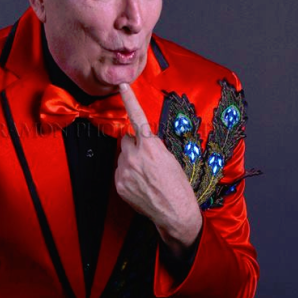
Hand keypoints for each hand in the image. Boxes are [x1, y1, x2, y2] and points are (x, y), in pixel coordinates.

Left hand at [115, 83, 202, 255]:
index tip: (122, 86)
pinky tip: (140, 185)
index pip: (137, 118)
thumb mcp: (170, 159)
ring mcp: (124, 171)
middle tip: (148, 160)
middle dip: (134, 146)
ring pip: (122, 157)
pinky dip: (127, 176)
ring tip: (146, 176)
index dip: (129, 100)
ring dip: (131, 162)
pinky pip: (120, 172)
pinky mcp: (119, 184)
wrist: (175, 212)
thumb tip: (142, 142)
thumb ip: (152, 146)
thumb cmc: (178, 187)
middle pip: (127, 141)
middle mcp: (134, 157)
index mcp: (151, 147)